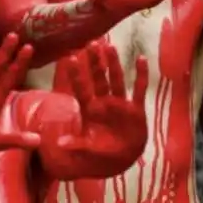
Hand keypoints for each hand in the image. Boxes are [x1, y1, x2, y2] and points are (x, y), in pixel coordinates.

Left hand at [56, 42, 148, 166]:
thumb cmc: (102, 153)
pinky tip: (142, 59)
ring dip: (114, 64)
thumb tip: (60, 143)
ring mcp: (120, 104)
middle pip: (99, 79)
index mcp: (91, 111)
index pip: (81, 89)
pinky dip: (141, 75)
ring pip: (117, 80)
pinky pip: (139, 89)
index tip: (71, 58)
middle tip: (91, 43)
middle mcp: (104, 103)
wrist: (123, 159)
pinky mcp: (135, 109)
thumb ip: (76, 144)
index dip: (77, 74)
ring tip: (110, 47)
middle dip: (95, 62)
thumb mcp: (88, 149)